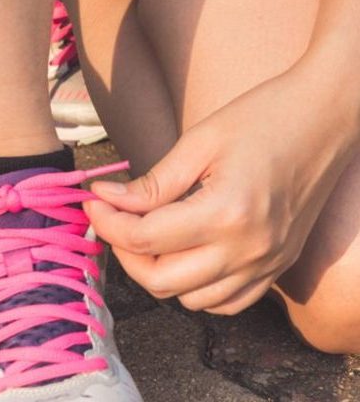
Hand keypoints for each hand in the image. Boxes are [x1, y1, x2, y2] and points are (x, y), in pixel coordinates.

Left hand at [86, 55, 359, 314]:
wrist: (325, 116)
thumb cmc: (263, 117)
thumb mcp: (199, 142)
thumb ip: (152, 182)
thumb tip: (107, 197)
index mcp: (227, 213)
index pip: (145, 237)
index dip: (107, 221)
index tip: (91, 199)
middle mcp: (249, 250)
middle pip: (162, 281)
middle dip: (124, 252)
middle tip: (112, 218)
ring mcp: (267, 264)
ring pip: (190, 299)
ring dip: (157, 271)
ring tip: (145, 233)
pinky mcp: (277, 266)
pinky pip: (225, 301)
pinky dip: (194, 287)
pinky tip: (183, 253)